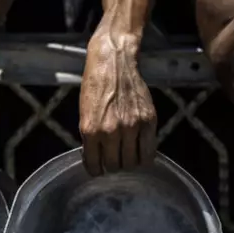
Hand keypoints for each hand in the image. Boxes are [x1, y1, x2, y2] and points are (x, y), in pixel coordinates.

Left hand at [79, 34, 156, 175]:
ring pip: (133, 162)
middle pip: (115, 166)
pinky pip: (149, 151)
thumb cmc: (95, 85)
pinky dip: (144, 156)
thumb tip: (96, 158)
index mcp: (91, 130)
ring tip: (126, 156)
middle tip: (113, 160)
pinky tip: (139, 152)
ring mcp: (132, 126)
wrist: (113, 62)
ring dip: (128, 163)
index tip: (98, 169)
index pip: (94, 165)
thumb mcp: (84, 113)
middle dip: (112, 166)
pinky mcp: (148, 120)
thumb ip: (90, 137)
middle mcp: (111, 131)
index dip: (95, 170)